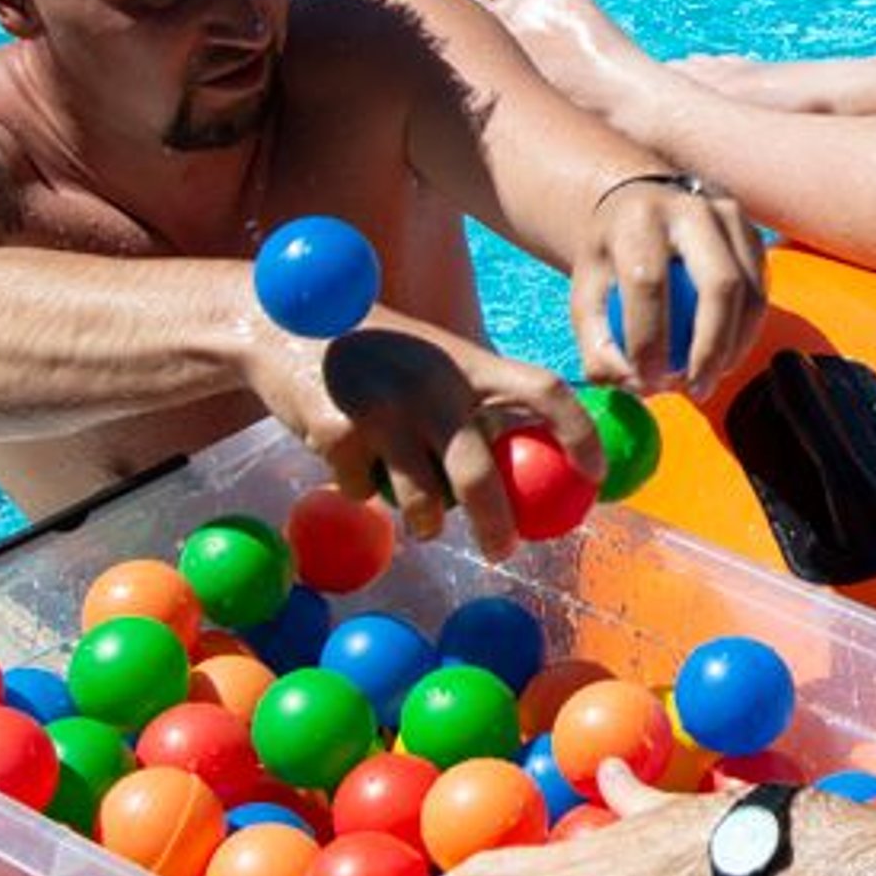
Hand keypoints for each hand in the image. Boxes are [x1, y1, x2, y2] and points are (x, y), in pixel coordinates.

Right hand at [265, 319, 586, 557]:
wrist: (280, 323)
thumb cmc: (374, 352)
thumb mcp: (435, 362)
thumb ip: (476, 403)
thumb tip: (529, 468)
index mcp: (469, 362)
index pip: (543, 391)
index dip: (579, 434)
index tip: (595, 478)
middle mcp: (432, 384)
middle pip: (481, 476)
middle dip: (497, 526)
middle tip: (502, 552)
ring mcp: (384, 409)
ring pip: (423, 502)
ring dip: (424, 520)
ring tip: (416, 510)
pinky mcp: (338, 434)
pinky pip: (365, 494)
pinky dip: (362, 491)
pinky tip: (348, 456)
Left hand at [576, 175, 769, 396]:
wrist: (640, 202)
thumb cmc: (612, 256)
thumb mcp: (586, 292)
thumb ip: (597, 344)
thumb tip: (629, 383)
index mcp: (639, 218)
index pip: (649, 283)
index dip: (649, 339)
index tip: (646, 380)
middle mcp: (691, 208)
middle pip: (719, 284)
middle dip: (710, 348)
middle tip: (694, 389)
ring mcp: (730, 217)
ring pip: (750, 292)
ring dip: (733, 346)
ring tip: (708, 377)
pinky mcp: (753, 233)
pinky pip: (760, 292)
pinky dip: (746, 332)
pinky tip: (724, 356)